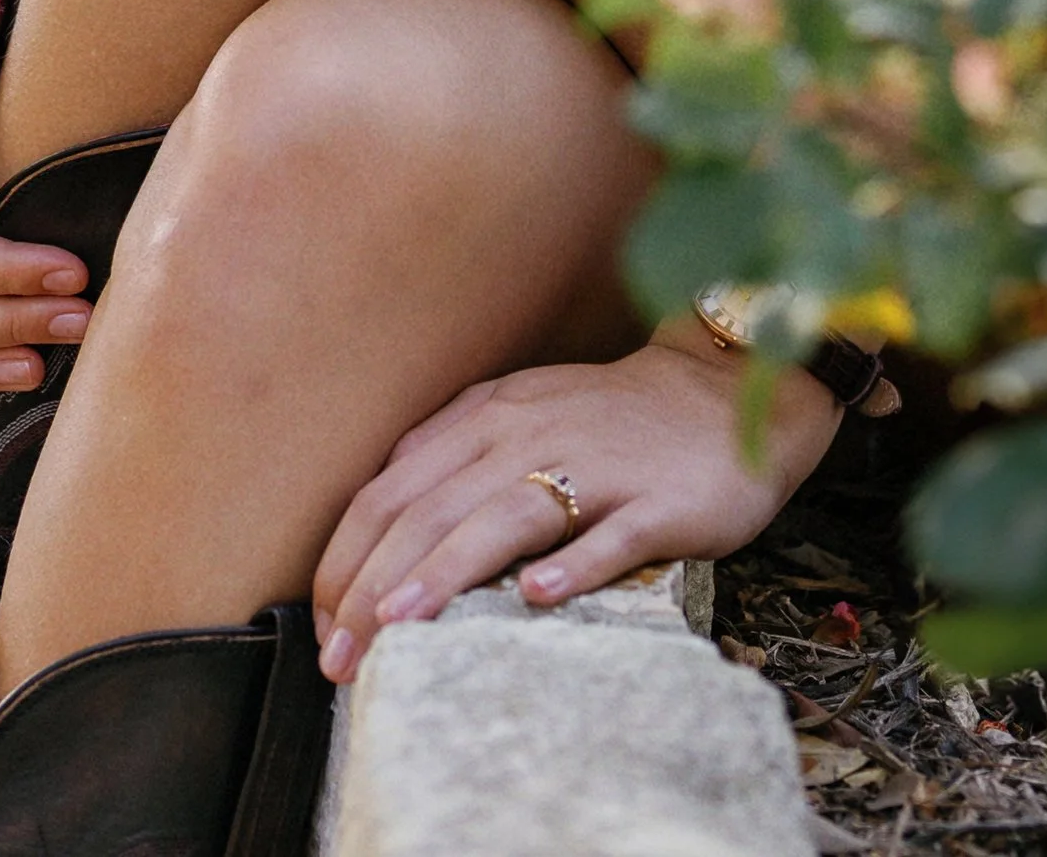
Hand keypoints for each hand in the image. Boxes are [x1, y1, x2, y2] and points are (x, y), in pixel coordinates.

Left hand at [311, 333, 841, 679]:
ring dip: (445, 572)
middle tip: (339, 656)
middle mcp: (531, 435)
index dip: (347, 557)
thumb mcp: (520, 413)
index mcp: (490, 418)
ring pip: (507, 517)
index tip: (321, 623)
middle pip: (434, 508)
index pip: (394, 489)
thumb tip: (379, 503)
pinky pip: (611, 535)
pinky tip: (540, 598)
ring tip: (399, 625)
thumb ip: (453, 451)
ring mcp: (597, 465)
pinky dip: (573, 565)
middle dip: (373, 584)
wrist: (725, 390)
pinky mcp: (658, 502)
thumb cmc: (611, 418)